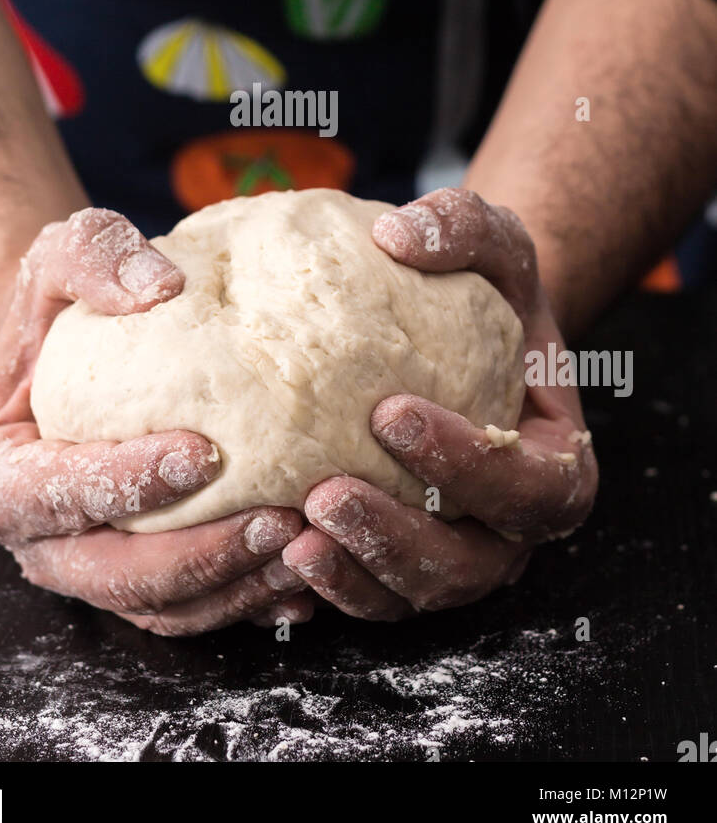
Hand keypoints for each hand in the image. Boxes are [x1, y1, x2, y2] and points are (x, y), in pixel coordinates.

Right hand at [0, 207, 305, 635]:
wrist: (83, 358)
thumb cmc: (67, 306)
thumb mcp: (61, 257)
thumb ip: (93, 256)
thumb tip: (159, 286)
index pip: (53, 491)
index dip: (124, 481)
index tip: (205, 452)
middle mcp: (40, 542)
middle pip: (111, 574)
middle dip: (197, 556)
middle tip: (277, 519)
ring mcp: (93, 572)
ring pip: (161, 606)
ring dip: (235, 587)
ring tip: (306, 546)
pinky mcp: (144, 585)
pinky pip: (195, 611)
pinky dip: (248, 601)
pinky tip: (305, 577)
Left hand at [280, 188, 597, 619]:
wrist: (459, 339)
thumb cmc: (486, 292)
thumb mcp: (494, 245)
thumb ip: (464, 227)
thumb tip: (399, 233)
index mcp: (554, 464)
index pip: (532, 486)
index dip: (469, 463)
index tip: (390, 412)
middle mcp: (509, 528)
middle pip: (470, 565)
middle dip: (399, 540)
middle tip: (324, 495)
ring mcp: (455, 556)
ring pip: (412, 594)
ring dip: (353, 574)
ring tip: (290, 536)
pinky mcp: (396, 567)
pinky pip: (363, 594)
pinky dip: (320, 586)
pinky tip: (267, 549)